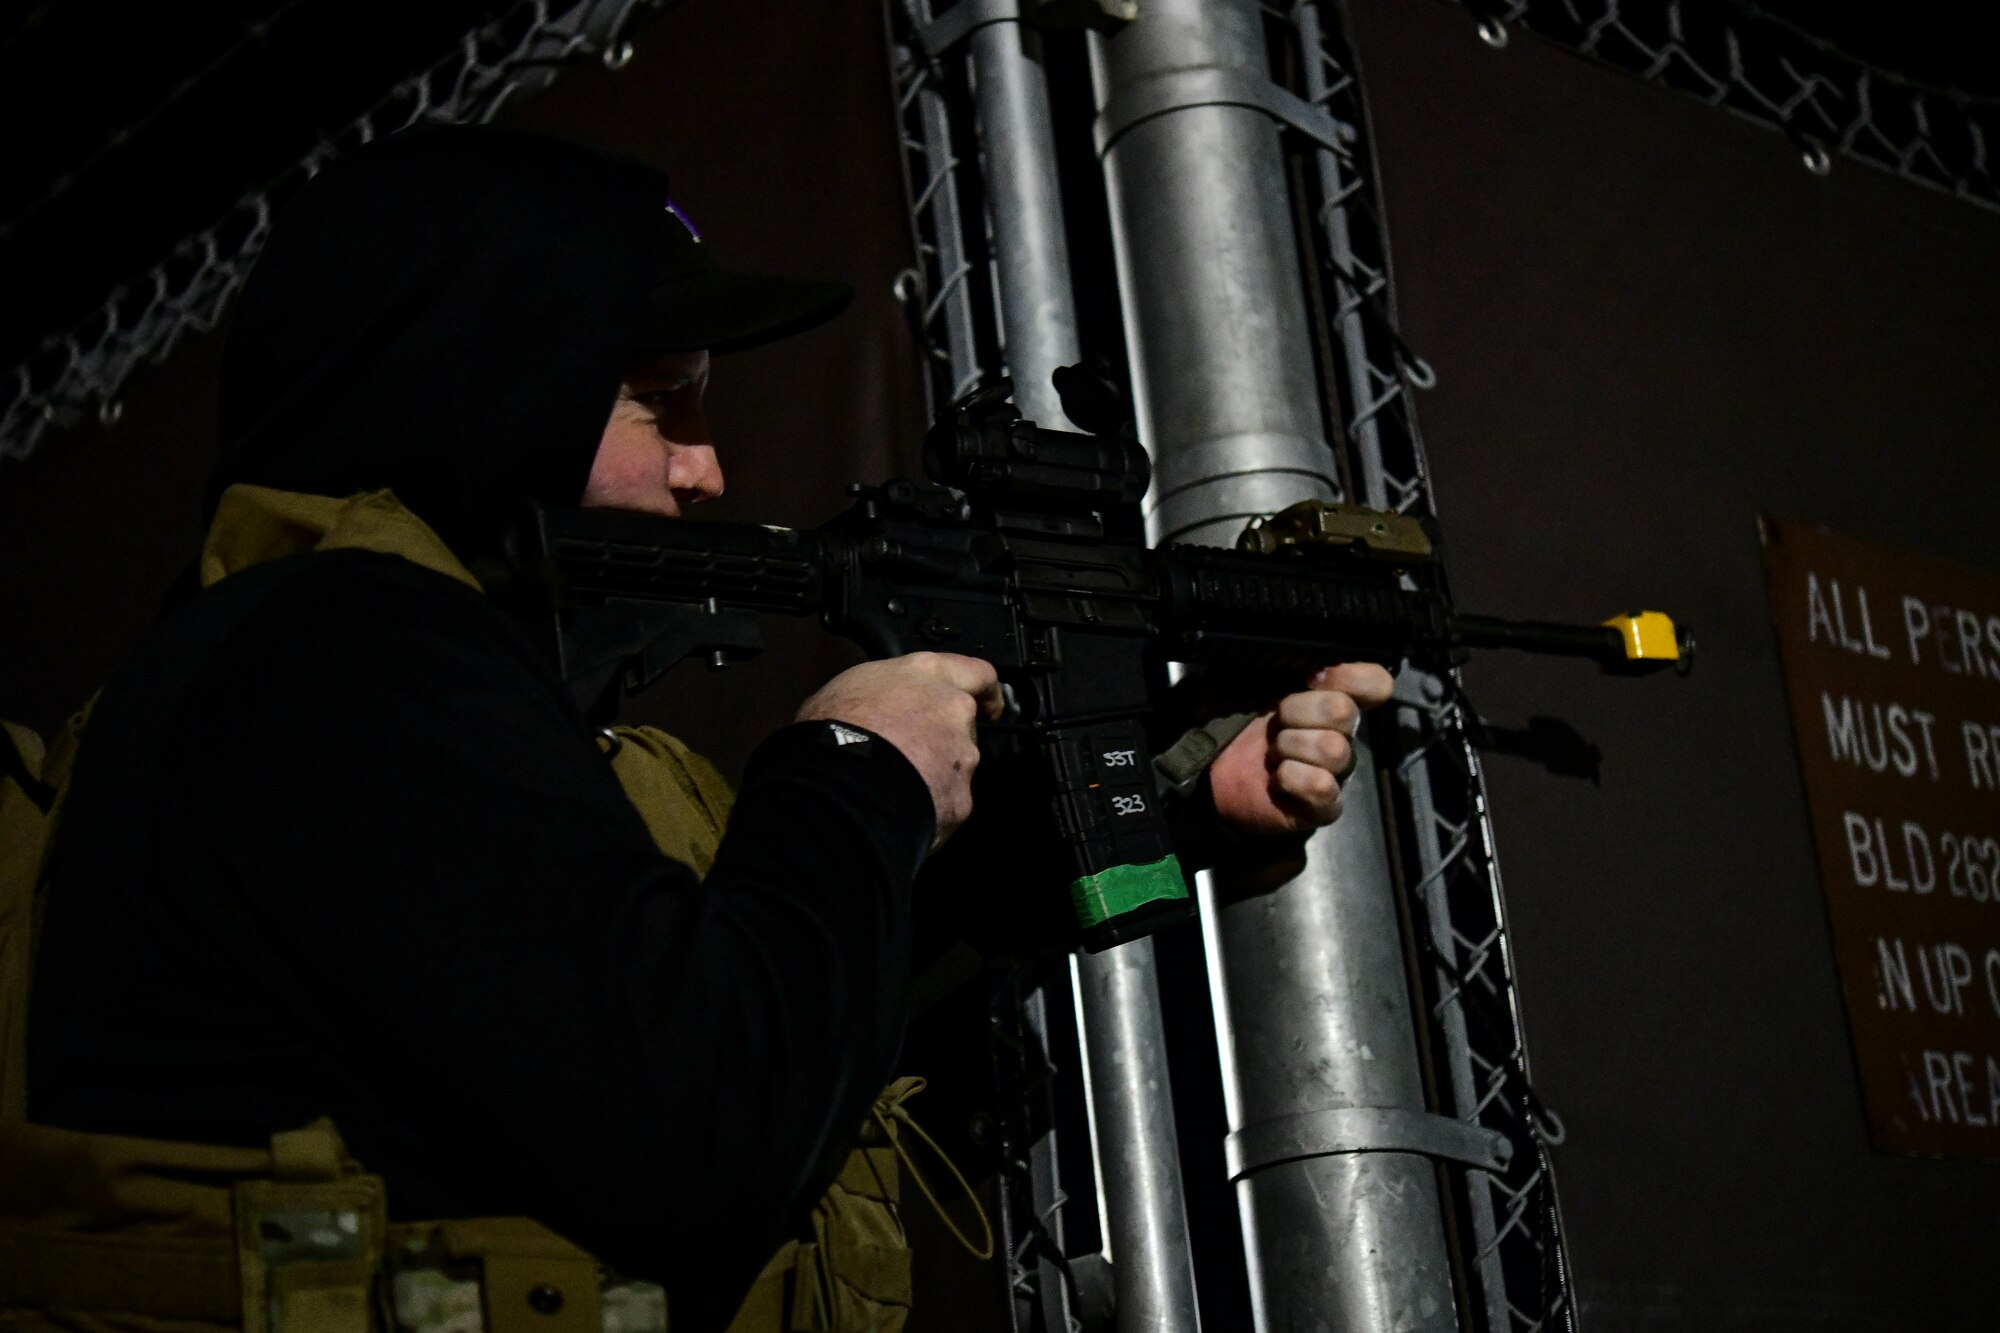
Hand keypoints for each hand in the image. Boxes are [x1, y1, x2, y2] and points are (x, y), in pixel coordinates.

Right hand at [796, 652, 1004, 848]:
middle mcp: (953, 710)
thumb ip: (880, 693)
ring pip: (958, 767)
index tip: (988, 705)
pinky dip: (930, 810)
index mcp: (926, 674)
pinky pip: (948, 805)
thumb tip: (871, 708)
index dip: (986, 692)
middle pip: (965, 725)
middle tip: (911, 755)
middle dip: (945, 741)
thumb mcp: (846, 689)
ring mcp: (962, 757)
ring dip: (936, 776)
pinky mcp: (960, 799)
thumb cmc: (834, 730)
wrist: (839, 785)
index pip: (977, 673)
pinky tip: (901, 812)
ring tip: (897, 789)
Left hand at [1207, 663, 1395, 836]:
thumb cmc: (1232, 715)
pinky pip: (1322, 787)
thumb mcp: (1251, 673)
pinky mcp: (1324, 806)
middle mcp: (1342, 733)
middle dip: (1298, 711)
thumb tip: (1317, 665)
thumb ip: (1286, 660)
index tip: (1309, 678)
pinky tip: (1278, 778)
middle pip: (1345, 712)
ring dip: (1290, 746)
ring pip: (1333, 749)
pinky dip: (1293, 778)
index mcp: (1332, 697)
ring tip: (1272, 753)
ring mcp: (1336, 772)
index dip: (1349, 677)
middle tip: (1276, 722)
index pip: (1375, 683)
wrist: (1207, 764)